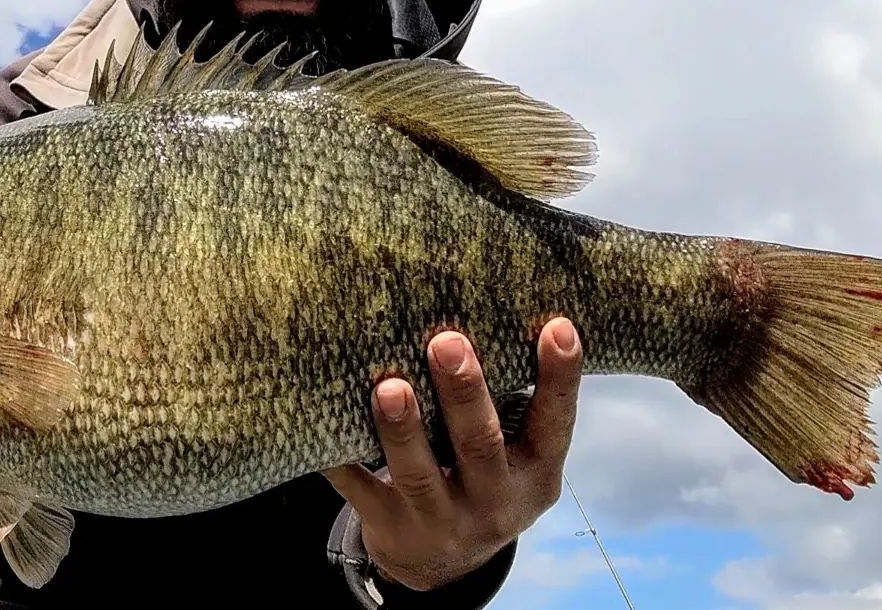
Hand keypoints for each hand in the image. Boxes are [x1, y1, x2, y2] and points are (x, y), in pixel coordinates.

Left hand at [323, 317, 582, 591]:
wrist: (442, 566)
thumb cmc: (482, 481)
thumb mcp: (516, 458)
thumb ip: (513, 407)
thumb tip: (499, 314)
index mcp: (533, 474)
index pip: (554, 424)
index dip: (559, 377)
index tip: (558, 326)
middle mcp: (493, 501)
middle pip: (479, 444)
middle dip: (462, 393)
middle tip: (447, 342)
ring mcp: (440, 519)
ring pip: (418, 473)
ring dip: (402, 428)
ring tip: (390, 387)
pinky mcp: (391, 527)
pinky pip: (360, 490)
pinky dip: (341, 461)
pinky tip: (322, 428)